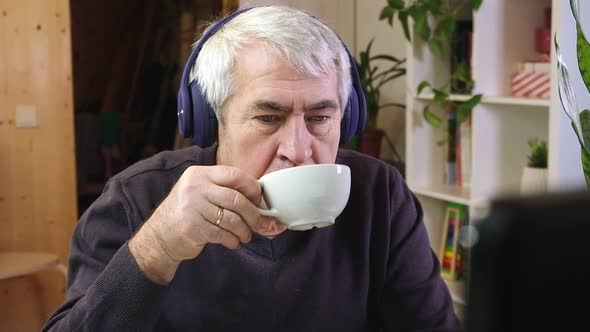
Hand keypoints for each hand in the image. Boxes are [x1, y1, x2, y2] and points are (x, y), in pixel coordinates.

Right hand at [129, 165, 265, 283]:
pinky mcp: (193, 228)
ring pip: (232, 219)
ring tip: (245, 235)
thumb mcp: (200, 192)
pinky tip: (233, 241)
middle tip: (260, 223)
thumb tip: (260, 199)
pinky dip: (233, 240)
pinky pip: (223, 234)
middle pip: (237, 199)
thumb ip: (224, 190)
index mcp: (200, 174)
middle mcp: (195, 187)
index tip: (259, 200)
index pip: (234, 174)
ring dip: (244, 231)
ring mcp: (192, 207)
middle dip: (254, 215)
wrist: (159, 237)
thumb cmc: (187, 213)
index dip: (252, 188)